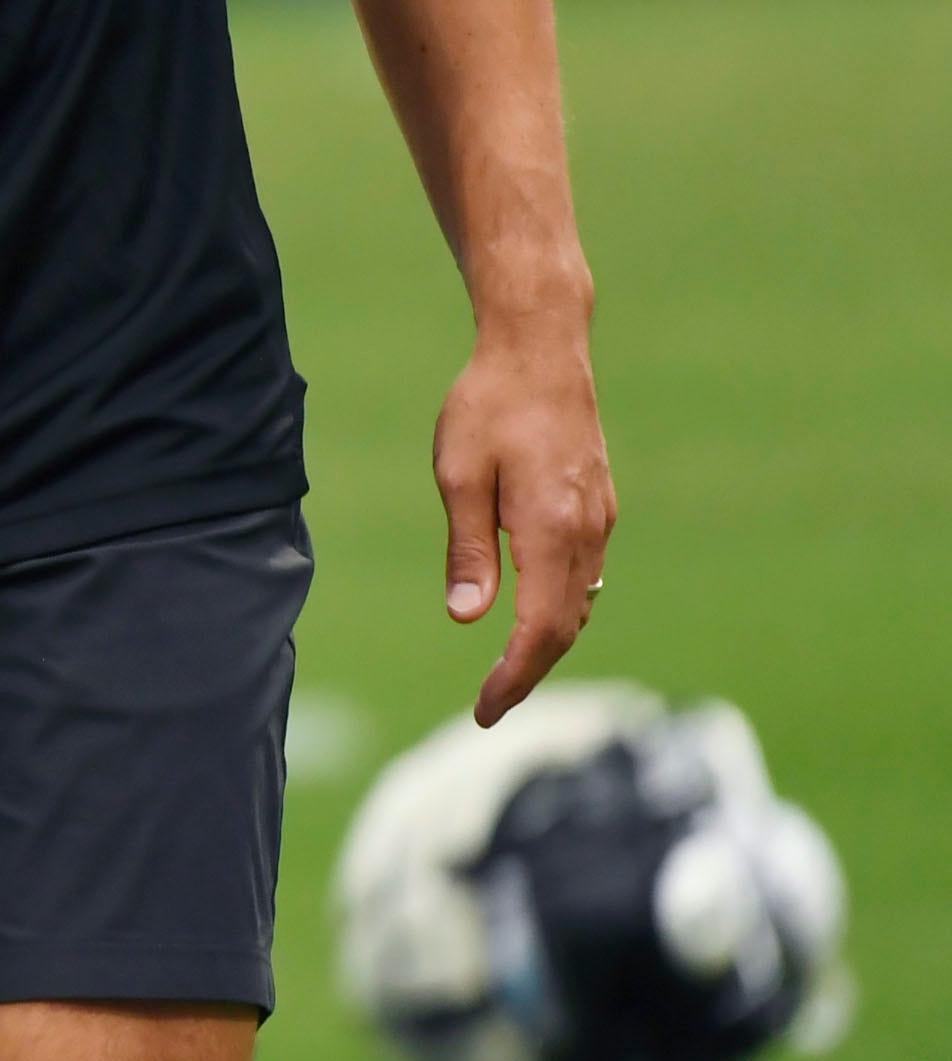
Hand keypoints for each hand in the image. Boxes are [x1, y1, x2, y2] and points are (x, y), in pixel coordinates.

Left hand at [435, 317, 614, 727]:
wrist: (541, 350)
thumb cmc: (488, 406)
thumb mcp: (458, 475)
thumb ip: (468, 549)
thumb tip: (467, 618)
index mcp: (550, 530)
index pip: (539, 629)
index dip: (516, 676)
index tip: (486, 710)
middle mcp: (586, 534)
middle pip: (565, 628)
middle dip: (529, 672)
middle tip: (490, 707)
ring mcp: (600, 521)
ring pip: (580, 604)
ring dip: (546, 642)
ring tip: (506, 671)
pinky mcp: (600, 507)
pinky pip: (585, 576)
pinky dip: (560, 607)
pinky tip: (531, 612)